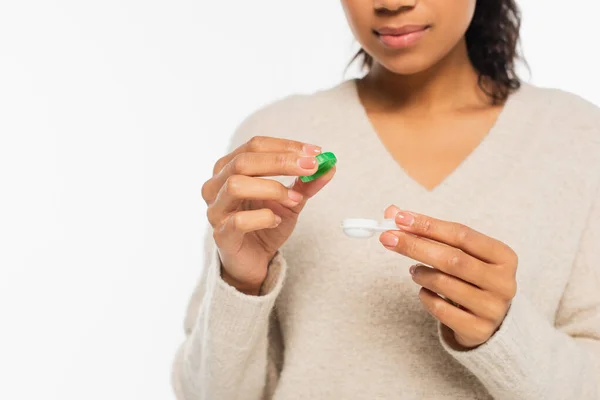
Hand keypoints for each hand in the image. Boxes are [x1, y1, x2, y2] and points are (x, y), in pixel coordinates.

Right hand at [201, 136, 335, 294]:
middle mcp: (216, 185)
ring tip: (294, 200)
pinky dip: (263, 217)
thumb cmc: (265, 223)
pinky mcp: (221, 235)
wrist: (254, 259)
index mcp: (229, 168)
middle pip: (244, 161)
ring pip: (236, 185)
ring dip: (272, 188)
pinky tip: (276, 220)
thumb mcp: (291, 199)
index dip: (286, 146)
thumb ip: (306, 182)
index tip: (315, 153)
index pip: (255, 146)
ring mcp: (215, 210)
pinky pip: (238, 221)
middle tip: (310, 167)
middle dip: (281, 161)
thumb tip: (329, 166)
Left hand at [380, 205, 517, 348]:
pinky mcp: (478, 330)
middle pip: (452, 259)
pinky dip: (425, 296)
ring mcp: (492, 308)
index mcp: (503, 256)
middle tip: (387, 238)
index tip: (399, 218)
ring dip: (420, 273)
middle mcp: (503, 282)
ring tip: (413, 270)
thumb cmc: (470, 277)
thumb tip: (392, 212)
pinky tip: (425, 291)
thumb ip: (429, 232)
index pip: (461, 234)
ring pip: (444, 284)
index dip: (428, 225)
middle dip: (415, 246)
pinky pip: (440, 309)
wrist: (489, 319)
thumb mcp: (459, 252)